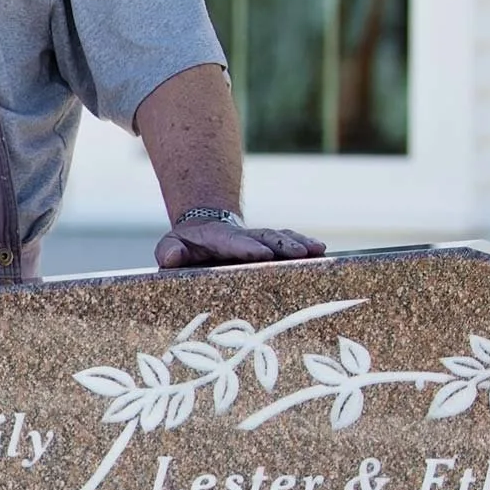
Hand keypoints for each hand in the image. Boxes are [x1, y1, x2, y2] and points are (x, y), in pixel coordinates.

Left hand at [155, 216, 326, 269]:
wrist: (202, 233)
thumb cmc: (184, 246)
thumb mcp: (170, 246)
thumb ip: (169, 252)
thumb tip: (173, 256)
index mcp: (217, 237)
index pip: (233, 242)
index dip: (248, 247)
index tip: (263, 254)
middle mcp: (242, 236)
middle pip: (265, 237)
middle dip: (283, 244)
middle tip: (300, 254)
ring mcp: (257, 240)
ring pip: (280, 237)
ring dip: (299, 243)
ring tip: (318, 250)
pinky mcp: (269, 245)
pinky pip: (288, 242)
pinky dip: (304, 245)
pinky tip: (321, 251)